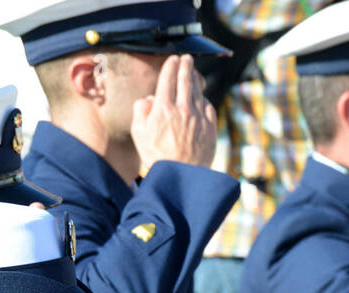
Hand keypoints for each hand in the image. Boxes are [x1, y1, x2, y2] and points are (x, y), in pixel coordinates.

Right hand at [131, 54, 217, 173]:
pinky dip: (204, 100)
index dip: (170, 66)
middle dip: (186, 66)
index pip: (167, 79)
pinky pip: (208, 107)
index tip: (172, 59)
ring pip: (198, 91)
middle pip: (185, 80)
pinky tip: (202, 99)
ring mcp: (199, 118)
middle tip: (187, 58)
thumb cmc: (156, 157)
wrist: (180, 177)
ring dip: (196, 79)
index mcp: (163, 108)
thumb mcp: (138, 134)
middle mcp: (183, 109)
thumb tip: (149, 99)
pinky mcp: (210, 128)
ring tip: (193, 73)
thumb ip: (140, 111)